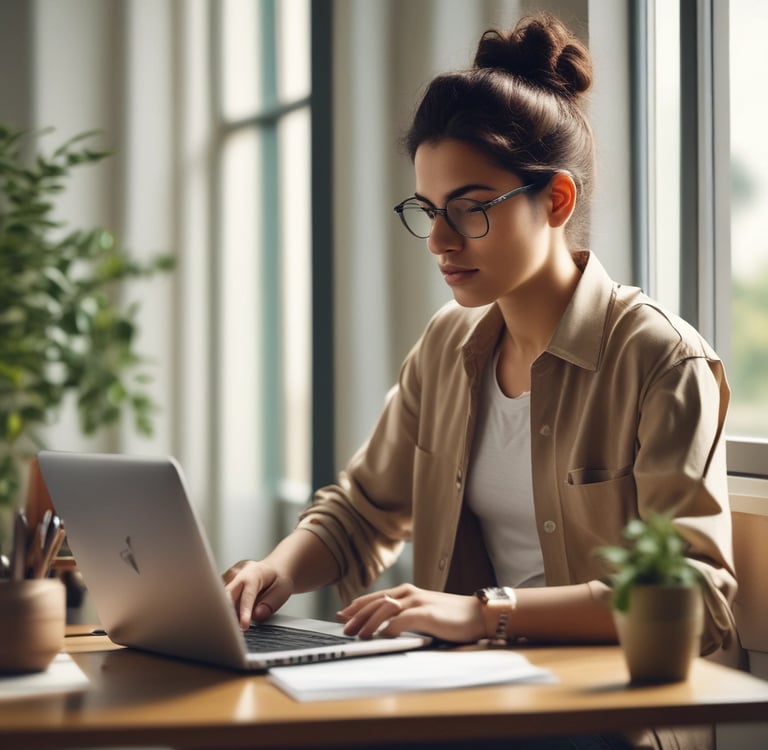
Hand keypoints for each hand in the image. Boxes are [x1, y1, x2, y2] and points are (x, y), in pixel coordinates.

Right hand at [223, 559, 293, 629]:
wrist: (275, 567)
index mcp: (254, 573)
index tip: (244, 625)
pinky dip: (225, 607)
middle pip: (227, 594)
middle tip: (235, 629)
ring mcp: (229, 576)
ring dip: (226, 611)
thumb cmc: (279, 577)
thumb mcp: (282, 591)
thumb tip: (256, 615)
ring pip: (221, 596)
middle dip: (228, 613)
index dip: (244, 611)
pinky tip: (234, 612)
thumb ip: (270, 604)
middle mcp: (238, 572)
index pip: (247, 594)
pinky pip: (220, 596)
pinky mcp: (224, 581)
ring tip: (237, 620)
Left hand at [337, 583, 485, 642]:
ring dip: (368, 621)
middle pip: (375, 602)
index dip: (356, 606)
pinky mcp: (426, 613)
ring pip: (384, 608)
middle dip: (356, 615)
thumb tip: (382, 626)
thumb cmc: (450, 616)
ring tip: (357, 634)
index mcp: (406, 592)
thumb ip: (404, 614)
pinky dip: (389, 627)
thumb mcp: (423, 611)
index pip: (374, 597)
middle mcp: (409, 593)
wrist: (477, 614)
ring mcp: (417, 602)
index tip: (341, 615)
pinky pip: (402, 619)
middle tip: (343, 627)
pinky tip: (382, 636)